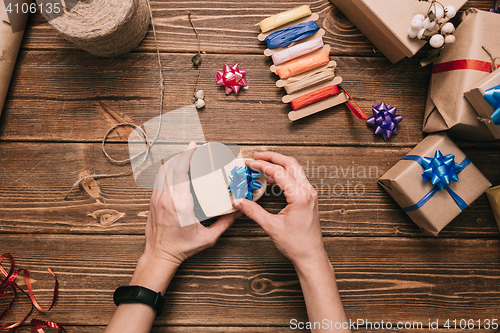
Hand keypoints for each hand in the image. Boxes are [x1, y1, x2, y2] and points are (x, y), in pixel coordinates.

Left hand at [144, 141, 237, 265]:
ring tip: (184, 156)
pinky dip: (166, 170)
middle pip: (169, 166)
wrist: (160, 255)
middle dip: (181, 154)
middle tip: (193, 149)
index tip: (193, 146)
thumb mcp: (208, 237)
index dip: (186, 155)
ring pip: (161, 171)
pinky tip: (174, 169)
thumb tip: (238, 211)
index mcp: (179, 204)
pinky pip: (157, 179)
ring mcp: (156, 199)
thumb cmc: (182, 247)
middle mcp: (165, 198)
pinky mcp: (151, 201)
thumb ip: (225, 223)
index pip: (180, 172)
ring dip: (172, 161)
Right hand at [232, 152, 324, 266]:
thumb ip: (253, 211)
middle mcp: (307, 192)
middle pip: (290, 163)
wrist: (310, 256)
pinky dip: (284, 175)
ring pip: (295, 169)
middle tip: (256, 156)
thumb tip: (239, 201)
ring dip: (279, 164)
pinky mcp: (309, 198)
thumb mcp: (271, 226)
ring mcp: (310, 194)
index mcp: (299, 196)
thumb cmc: (296, 244)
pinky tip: (271, 180)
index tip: (249, 163)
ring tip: (262, 165)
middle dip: (272, 157)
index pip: (279, 172)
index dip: (261, 166)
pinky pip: (297, 179)